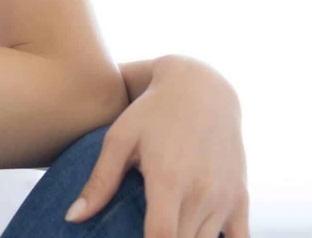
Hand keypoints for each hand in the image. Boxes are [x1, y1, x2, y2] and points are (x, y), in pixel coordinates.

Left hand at [67, 55, 248, 237]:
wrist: (202, 88)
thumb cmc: (151, 112)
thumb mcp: (120, 138)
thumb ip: (99, 181)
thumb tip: (71, 218)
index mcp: (169, 179)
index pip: (161, 237)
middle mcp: (202, 191)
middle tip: (143, 235)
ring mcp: (225, 196)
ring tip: (165, 235)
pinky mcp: (240, 197)